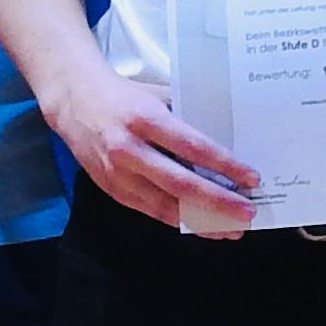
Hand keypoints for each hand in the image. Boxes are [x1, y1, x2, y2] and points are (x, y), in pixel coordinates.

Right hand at [39, 67, 262, 233]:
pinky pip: (150, 211)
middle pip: (181, 184)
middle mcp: (129, 149)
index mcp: (146, 119)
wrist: (74, 102)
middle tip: (247, 213)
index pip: (193, 147)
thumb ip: (187, 117)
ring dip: (201, 221)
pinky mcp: (112, 190)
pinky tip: (200, 225)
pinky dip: (178, 220)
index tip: (251, 178)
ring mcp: (118, 174)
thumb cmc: (124, 96)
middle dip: (219, 202)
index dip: (224, 165)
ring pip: (165, 206)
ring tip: (230, 229)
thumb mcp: (158, 95)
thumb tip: (228, 142)